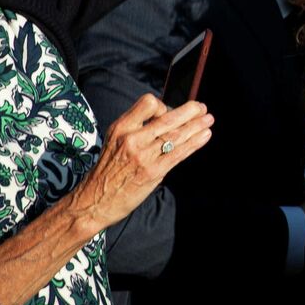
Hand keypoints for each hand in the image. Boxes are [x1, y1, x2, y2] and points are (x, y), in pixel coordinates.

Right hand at [68, 94, 212, 232]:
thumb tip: (165, 115)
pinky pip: (179, 153)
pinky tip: (204, 136)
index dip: (163, 105)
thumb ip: (136, 128)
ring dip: (197, 126)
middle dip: (190, 112)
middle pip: (168, 118)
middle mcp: (132, 139)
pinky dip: (195, 143)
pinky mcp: (153, 172)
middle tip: (202, 107)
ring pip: (177, 135)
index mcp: (121, 128)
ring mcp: (144, 156)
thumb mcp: (114, 141)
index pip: (148, 104)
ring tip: (209, 120)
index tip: (170, 111)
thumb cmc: (107, 170)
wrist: (94, 201)